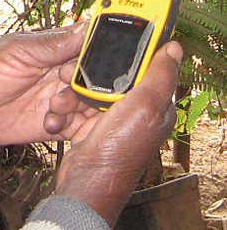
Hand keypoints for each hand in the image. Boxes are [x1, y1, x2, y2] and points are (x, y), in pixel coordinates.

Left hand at [0, 22, 103, 145]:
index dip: (96, 57)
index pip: (92, 48)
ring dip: (77, 108)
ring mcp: (62, 99)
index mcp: (58, 49)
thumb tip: (88, 28)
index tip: (83, 64)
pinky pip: (80, 128)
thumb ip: (55, 43)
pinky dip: (70, 127)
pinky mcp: (57, 123)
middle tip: (62, 86)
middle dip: (86, 87)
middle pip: (98, 80)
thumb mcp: (19, 51)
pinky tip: (48, 123)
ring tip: (52, 108)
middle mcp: (64, 74)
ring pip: (92, 105)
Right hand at [54, 41, 181, 225]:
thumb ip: (159, 75)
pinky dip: (60, 114)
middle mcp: (132, 112)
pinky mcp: (88, 129)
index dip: (117, 57)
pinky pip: (71, 111)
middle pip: (103, 79)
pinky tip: (55, 120)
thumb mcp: (145, 107)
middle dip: (81, 78)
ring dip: (65, 98)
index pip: (137, 68)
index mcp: (152, 103)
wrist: (87, 182)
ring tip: (58, 106)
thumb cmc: (119, 148)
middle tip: (67, 78)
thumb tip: (174, 48)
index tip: (98, 47)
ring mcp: (108, 121)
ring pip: (82, 93)